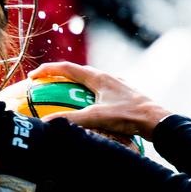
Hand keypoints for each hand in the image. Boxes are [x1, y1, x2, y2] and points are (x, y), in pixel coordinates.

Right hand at [29, 62, 171, 140]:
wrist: (157, 121)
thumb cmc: (128, 116)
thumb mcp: (96, 117)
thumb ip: (71, 119)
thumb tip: (47, 122)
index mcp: (98, 77)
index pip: (67, 68)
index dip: (48, 70)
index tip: (33, 77)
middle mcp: (107, 77)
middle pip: (78, 73)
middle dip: (59, 77)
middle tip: (45, 85)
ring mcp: (116, 86)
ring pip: (90, 82)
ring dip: (75, 86)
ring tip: (64, 97)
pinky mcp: (123, 96)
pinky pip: (100, 93)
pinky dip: (88, 97)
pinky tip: (89, 111)